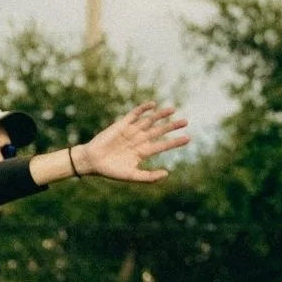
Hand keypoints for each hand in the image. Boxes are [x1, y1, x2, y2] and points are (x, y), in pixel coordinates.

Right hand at [75, 103, 189, 183]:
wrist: (93, 161)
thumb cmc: (112, 171)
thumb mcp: (132, 176)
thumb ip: (149, 176)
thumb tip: (167, 173)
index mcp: (143, 152)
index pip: (162, 145)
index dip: (174, 142)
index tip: (188, 138)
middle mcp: (139, 140)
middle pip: (159, 131)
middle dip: (171, 126)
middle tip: (185, 121)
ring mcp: (131, 131)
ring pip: (149, 121)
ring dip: (160, 115)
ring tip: (173, 109)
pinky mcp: (122, 124)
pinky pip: (134, 114)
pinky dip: (143, 109)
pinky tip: (153, 104)